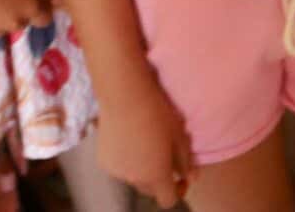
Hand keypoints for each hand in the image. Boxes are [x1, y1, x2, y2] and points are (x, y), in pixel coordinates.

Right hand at [97, 75, 192, 207]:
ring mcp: (116, 171)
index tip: (181, 177)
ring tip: (147, 143)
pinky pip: (120, 167)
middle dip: (159, 179)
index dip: (178, 191)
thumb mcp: (179, 136)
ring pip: (134, 178)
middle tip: (165, 156)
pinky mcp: (103, 161)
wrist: (125, 95)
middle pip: (150, 189)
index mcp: (156, 175)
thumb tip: (191, 178)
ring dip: (142, 169)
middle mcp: (134, 179)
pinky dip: (127, 160)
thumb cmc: (158, 112)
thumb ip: (186, 161)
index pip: (168, 199)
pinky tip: (131, 139)